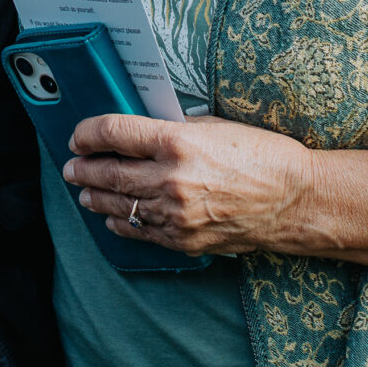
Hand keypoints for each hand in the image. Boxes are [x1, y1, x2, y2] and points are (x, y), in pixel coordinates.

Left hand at [66, 113, 315, 259]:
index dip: (87, 134)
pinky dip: (122, 224)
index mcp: (176, 141)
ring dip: (95, 198)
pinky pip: (141, 232)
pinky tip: (112, 219)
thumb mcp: (213, 126)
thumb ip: (173, 129)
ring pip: (119, 205)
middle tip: (71, 167)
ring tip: (84, 193)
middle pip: (108, 172)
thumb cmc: (261, 155)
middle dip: (83, 169)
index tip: (78, 136)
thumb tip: (139, 132)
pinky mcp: (184, 239)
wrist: (296, 200)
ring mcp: (176, 213)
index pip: (113, 133)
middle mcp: (170, 178)